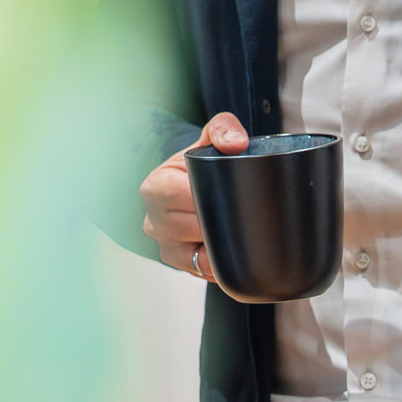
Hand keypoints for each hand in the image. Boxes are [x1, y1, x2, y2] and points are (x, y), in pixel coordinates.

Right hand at [139, 111, 247, 276]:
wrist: (187, 189)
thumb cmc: (197, 166)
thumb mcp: (207, 140)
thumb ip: (223, 129)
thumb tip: (236, 143)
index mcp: (155, 187)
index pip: (187, 197)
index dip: (214, 198)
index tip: (236, 195)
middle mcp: (154, 222)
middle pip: (197, 229)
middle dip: (224, 223)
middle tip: (248, 213)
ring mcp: (165, 249)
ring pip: (202, 257)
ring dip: (224, 247)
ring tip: (242, 232)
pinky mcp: (181, 268)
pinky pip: (207, 273)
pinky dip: (223, 263)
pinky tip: (234, 250)